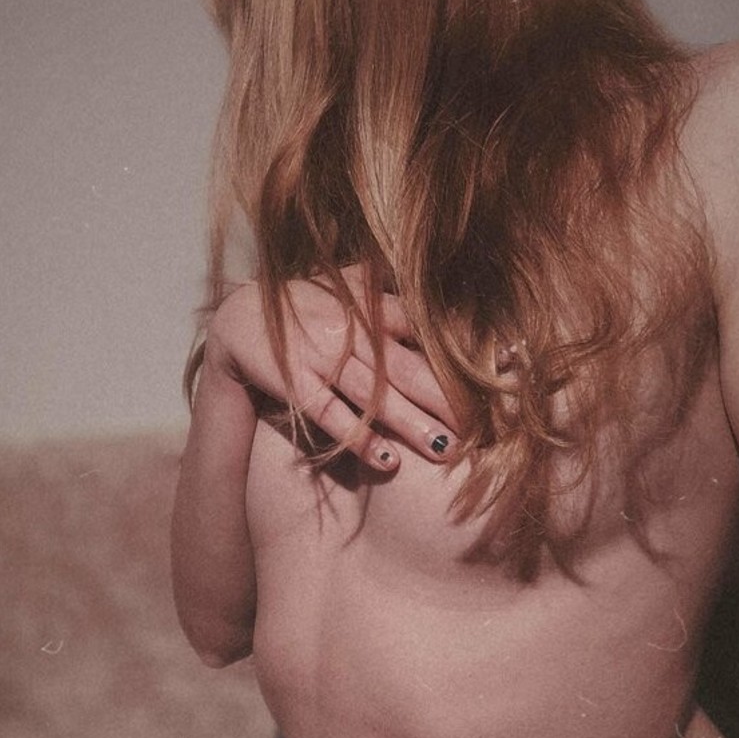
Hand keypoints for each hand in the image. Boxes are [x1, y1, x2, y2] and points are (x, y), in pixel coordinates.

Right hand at [202, 276, 457, 470]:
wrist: (239, 320)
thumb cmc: (305, 306)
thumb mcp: (348, 283)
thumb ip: (391, 286)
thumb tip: (442, 277)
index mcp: (370, 306)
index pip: (424, 328)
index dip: (461, 351)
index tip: (499, 374)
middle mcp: (352, 331)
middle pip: (408, 369)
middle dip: (445, 400)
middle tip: (481, 430)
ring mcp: (323, 359)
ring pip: (375, 396)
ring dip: (412, 424)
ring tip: (445, 450)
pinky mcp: (296, 385)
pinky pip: (332, 416)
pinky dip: (359, 438)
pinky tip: (387, 460)